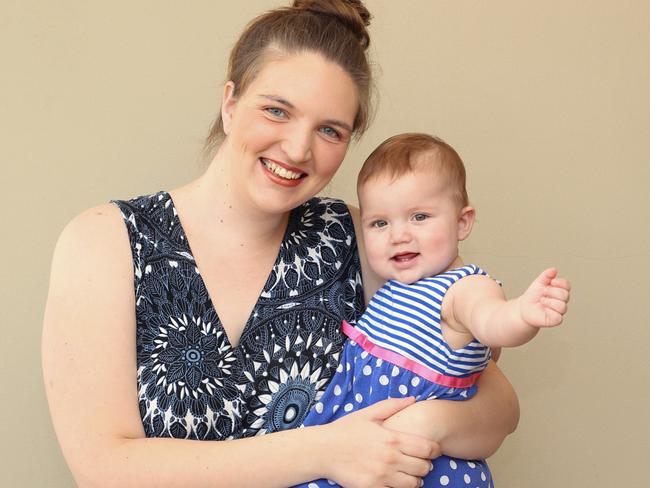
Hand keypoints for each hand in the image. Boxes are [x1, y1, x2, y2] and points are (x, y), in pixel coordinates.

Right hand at [323, 397, 438, 487]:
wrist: (323, 450)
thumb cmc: (345, 430)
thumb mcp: (368, 414)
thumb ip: (392, 406)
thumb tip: (412, 399)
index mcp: (392, 438)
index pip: (427, 448)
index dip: (435, 450)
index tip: (433, 450)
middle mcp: (391, 458)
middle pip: (424, 467)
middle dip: (425, 464)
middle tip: (419, 461)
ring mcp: (382, 475)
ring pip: (414, 484)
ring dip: (415, 479)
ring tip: (408, 472)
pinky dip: (399, 487)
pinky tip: (394, 480)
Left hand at [519, 268, 570, 327]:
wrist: (524, 307)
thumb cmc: (533, 295)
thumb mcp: (539, 282)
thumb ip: (547, 275)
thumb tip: (554, 270)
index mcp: (560, 291)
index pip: (567, 285)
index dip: (560, 282)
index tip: (551, 282)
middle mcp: (562, 301)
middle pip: (565, 294)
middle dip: (551, 292)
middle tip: (543, 292)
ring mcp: (559, 311)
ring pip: (562, 306)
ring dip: (549, 301)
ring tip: (542, 301)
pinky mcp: (555, 320)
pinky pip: (558, 317)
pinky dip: (549, 312)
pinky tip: (544, 309)